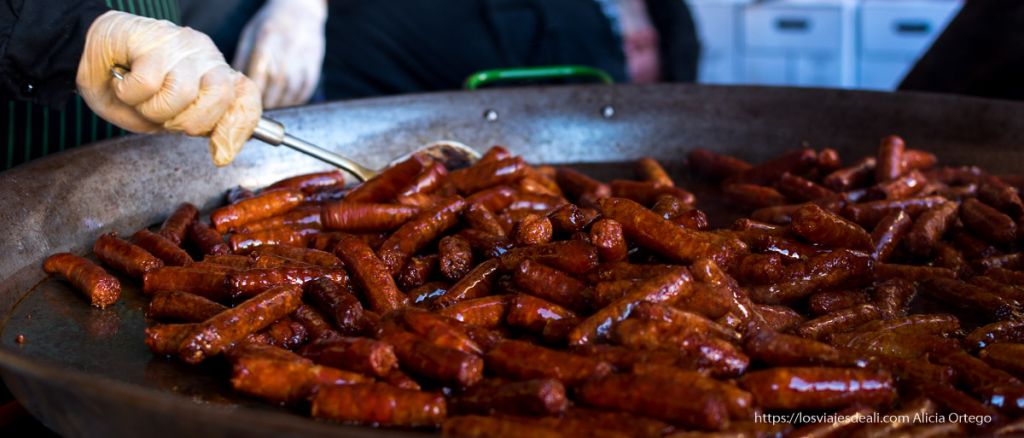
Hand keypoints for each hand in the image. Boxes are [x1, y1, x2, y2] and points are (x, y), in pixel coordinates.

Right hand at [76, 11, 261, 165]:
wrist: (88, 54)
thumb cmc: (131, 89)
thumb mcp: (168, 119)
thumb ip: (199, 130)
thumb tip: (224, 152)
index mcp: (216, 76)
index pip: (246, 98)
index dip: (239, 128)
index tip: (221, 154)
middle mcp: (207, 57)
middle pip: (221, 95)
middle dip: (191, 121)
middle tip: (166, 118)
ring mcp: (182, 45)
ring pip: (183, 92)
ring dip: (154, 109)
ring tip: (140, 99)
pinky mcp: (153, 38)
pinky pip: (148, 83)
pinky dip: (130, 94)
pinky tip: (123, 83)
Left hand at [233, 0, 326, 108]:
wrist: (301, 10)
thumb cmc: (270, 23)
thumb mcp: (250, 34)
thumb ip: (241, 58)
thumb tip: (231, 83)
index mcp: (265, 47)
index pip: (255, 83)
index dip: (248, 99)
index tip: (243, 106)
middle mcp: (284, 58)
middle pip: (272, 94)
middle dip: (262, 106)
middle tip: (254, 112)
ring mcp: (301, 65)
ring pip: (288, 97)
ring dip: (278, 105)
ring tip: (269, 107)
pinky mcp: (313, 69)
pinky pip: (303, 94)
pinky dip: (293, 101)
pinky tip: (285, 100)